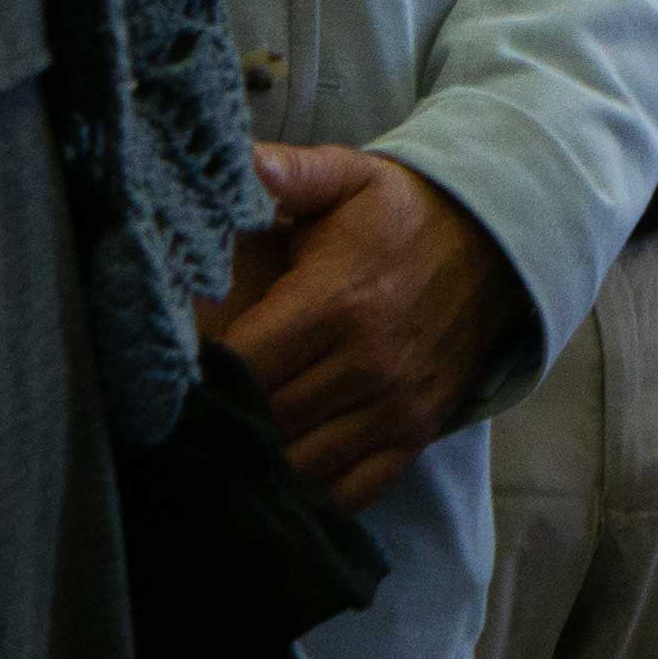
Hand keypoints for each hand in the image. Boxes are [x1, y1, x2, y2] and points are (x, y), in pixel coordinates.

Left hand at [208, 143, 522, 515]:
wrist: (502, 243)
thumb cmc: (404, 213)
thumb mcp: (349, 177)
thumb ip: (288, 172)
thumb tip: (232, 162)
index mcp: (336, 301)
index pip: (242, 365)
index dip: (192, 380)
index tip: (155, 380)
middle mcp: (368, 362)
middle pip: (264, 420)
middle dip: (215, 426)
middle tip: (172, 425)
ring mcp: (396, 404)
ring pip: (301, 463)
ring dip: (254, 467)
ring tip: (212, 457)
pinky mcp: (417, 432)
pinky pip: (352, 489)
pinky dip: (309, 496)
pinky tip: (272, 488)